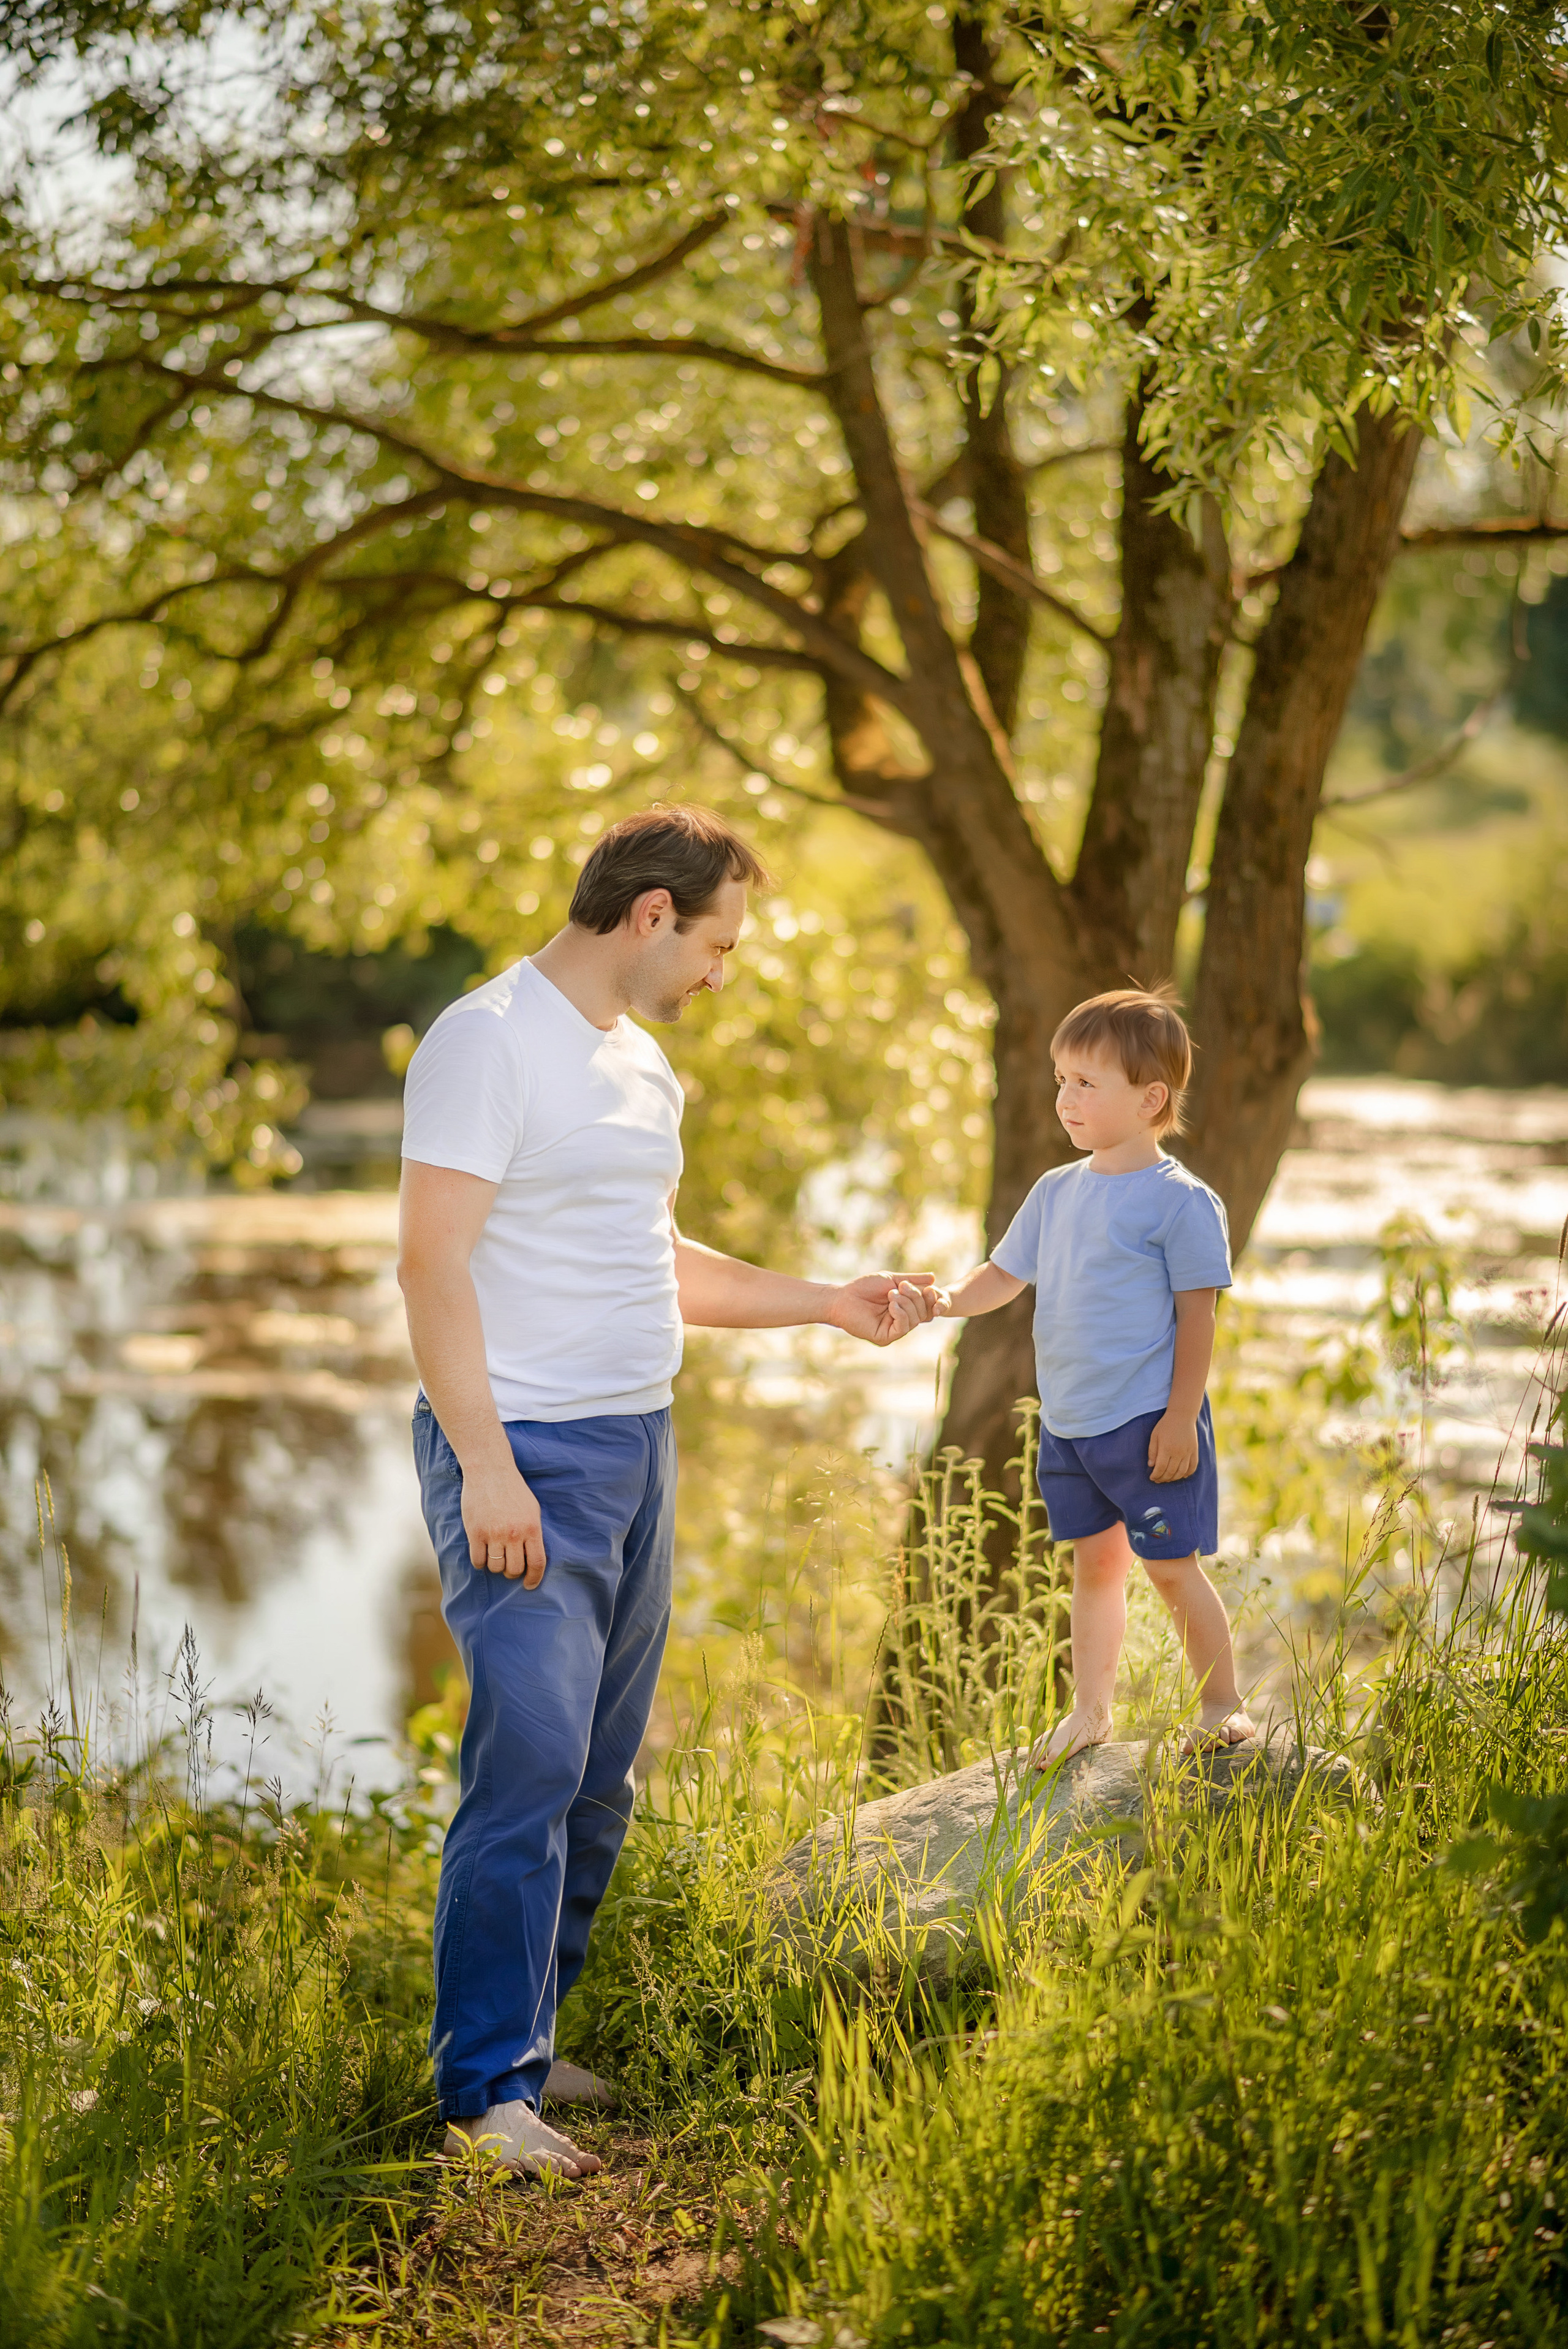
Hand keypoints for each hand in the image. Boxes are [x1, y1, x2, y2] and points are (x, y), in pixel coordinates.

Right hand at [461, 1454, 547, 1585]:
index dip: (534, 1579)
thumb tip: (533, 1557)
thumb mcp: (532, 1509)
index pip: (537, 1563)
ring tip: (495, 1555)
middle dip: (512, 1573)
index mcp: (532, 1528)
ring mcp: (493, 1534)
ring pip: (495, 1567)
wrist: (490, 1470)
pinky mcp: (475, 1532)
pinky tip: (482, 1554)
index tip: (529, 1585)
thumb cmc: (514, 1489)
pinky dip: (480, 1562)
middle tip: (509, 1567)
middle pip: (514, 1570)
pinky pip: (477, 1560)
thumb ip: (533, 1533)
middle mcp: (514, 1533)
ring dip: (495, 1566)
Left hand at [826, 1271, 936, 1346]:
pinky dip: (901, 1314)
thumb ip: (912, 1280)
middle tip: (901, 1286)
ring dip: (906, 1304)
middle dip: (915, 1297)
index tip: (930, 1288)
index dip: (931, 1299)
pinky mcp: (885, 1337)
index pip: (926, 1307)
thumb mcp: (892, 1279)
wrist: (844, 1297)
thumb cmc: (865, 1287)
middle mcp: (901, 1321)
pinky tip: (892, 1305)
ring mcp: (893, 1330)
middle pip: (923, 1313)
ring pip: (914, 1320)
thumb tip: (934, 1277)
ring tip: (892, 1294)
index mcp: (905, 1309)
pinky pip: (902, 1328)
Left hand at [1148, 1412, 1198, 1482]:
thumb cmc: (1165, 1425)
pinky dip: (1187, 1474)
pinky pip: (1193, 1467)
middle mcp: (1178, 1452)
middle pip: (1171, 1472)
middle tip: (1158, 1480)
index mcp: (1166, 1448)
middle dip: (1163, 1478)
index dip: (1156, 1475)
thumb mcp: (1154, 1436)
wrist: (1182, 1415)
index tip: (1152, 1477)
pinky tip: (1181, 1476)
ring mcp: (1188, 1452)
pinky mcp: (1194, 1451)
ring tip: (1167, 1479)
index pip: (1161, 1468)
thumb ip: (1152, 1451)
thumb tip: (1151, 1466)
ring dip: (1174, 1478)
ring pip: (1182, 1472)